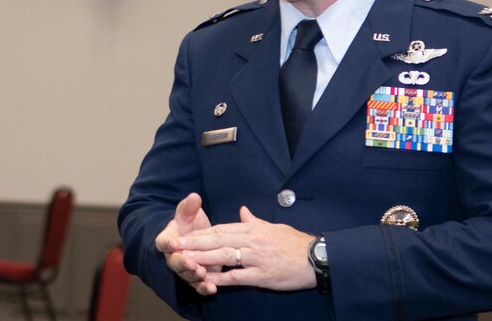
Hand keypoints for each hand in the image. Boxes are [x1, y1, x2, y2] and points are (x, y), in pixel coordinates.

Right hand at [154, 193, 218, 294]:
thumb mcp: (190, 213)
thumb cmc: (191, 223)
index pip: (163, 243)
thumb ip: (189, 207)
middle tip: (191, 263)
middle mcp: (174, 257)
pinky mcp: (198, 278)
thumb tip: (194, 196)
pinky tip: (212, 289)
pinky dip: (204, 288)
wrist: (200, 237)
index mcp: (168, 240)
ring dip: (194, 276)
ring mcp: (186, 269)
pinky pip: (198, 286)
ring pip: (186, 276)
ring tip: (202, 274)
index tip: (173, 243)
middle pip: (174, 262)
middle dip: (183, 263)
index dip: (167, 244)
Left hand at [170, 205, 316, 291]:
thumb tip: (242, 211)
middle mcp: (251, 241)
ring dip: (203, 259)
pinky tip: (208, 280)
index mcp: (252, 229)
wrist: (315, 258)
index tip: (184, 234)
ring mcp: (256, 258)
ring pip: (225, 256)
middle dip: (195, 243)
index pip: (221, 229)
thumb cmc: (294, 242)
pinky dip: (222, 279)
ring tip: (185, 261)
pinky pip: (238, 277)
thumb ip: (254, 221)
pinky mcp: (262, 275)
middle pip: (218, 240)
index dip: (201, 232)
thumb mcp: (273, 227)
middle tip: (176, 245)